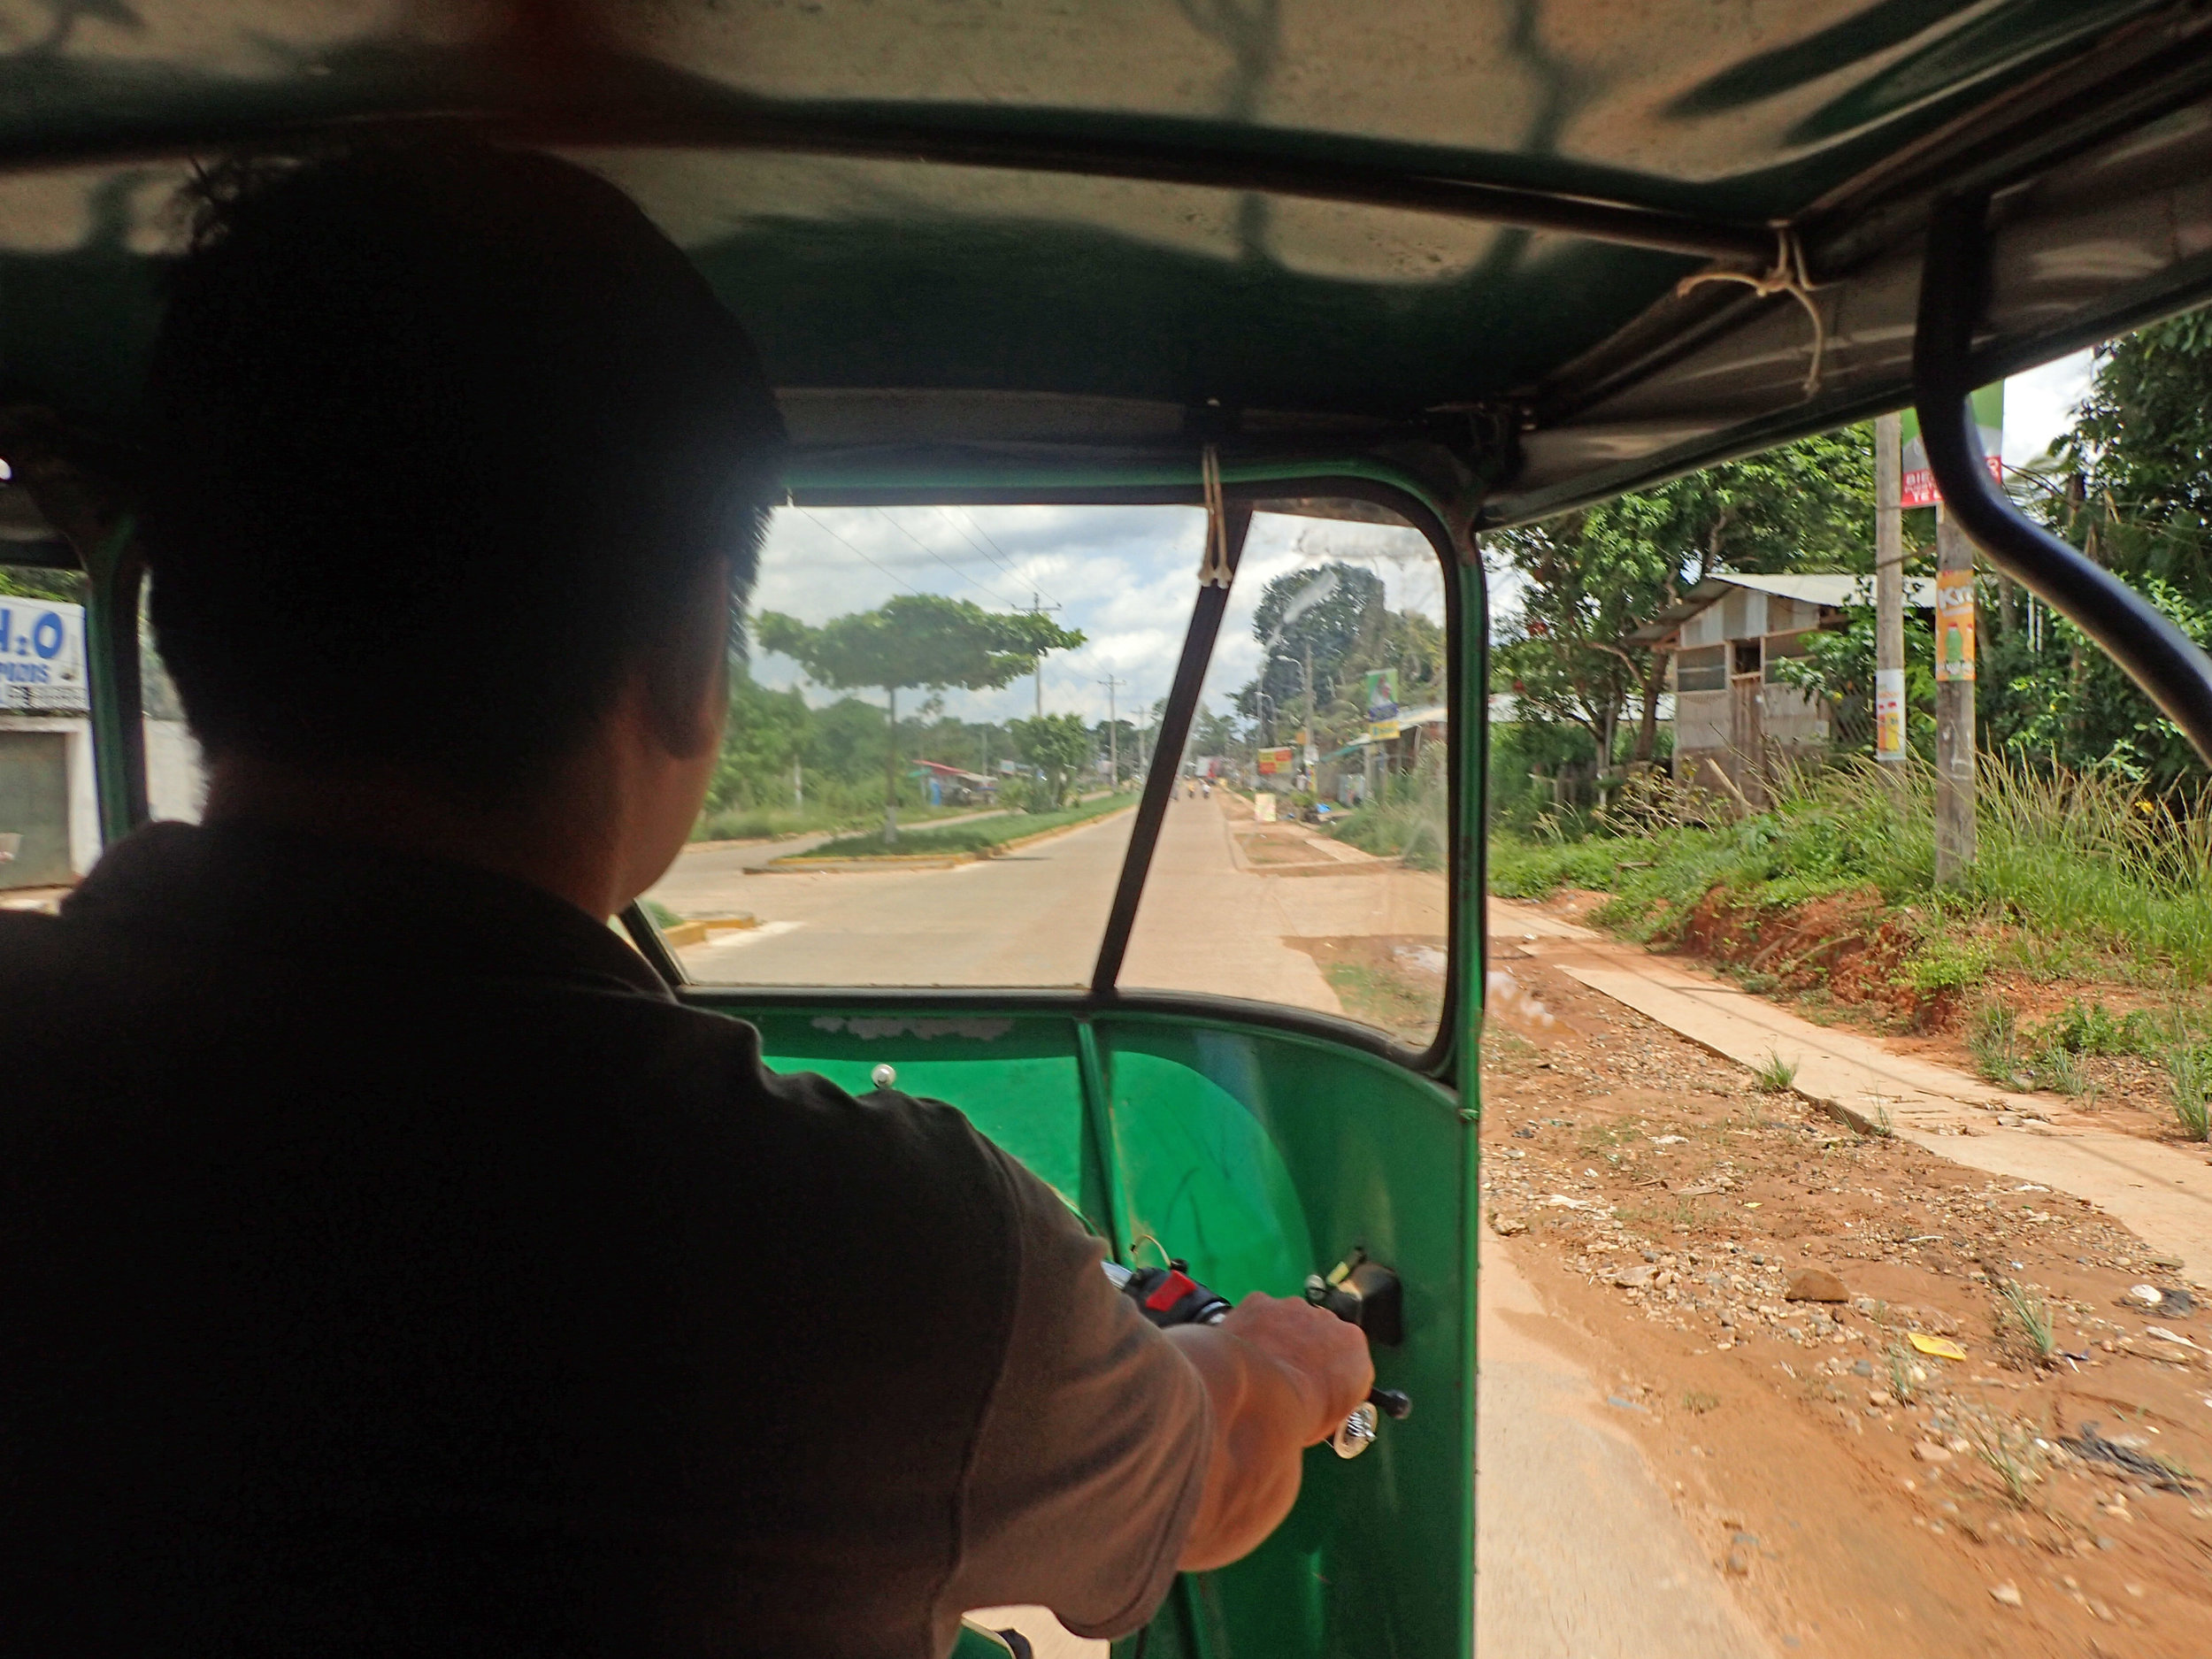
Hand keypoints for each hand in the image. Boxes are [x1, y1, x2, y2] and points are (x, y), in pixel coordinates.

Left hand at [1216, 1291, 1373, 1446]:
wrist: (1259, 1397)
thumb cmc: (1297, 1415)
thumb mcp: (1331, 1421)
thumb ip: (1334, 1399)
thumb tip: (1321, 1407)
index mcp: (1354, 1349)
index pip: (1347, 1357)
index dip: (1329, 1373)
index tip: (1318, 1386)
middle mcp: (1328, 1321)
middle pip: (1318, 1333)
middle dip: (1304, 1351)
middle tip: (1288, 1378)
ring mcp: (1294, 1309)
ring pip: (1288, 1320)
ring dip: (1278, 1338)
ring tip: (1262, 1369)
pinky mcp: (1261, 1302)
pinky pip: (1257, 1314)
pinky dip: (1251, 1329)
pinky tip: (1245, 1352)